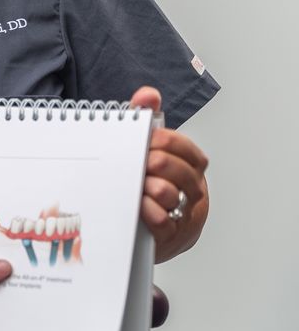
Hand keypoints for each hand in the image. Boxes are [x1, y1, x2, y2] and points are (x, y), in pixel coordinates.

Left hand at [129, 86, 210, 261]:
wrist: (151, 229)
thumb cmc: (150, 184)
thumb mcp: (148, 150)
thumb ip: (146, 120)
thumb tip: (148, 95)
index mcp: (189, 166)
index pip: (184, 148)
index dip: (165, 142)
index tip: (145, 139)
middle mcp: (191, 189)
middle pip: (181, 171)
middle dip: (160, 163)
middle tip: (142, 161)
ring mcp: (182, 213)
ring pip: (174, 196)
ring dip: (156, 188)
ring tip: (142, 184)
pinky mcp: (168, 235)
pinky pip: (163, 223)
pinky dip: (151, 214)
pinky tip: (139, 206)